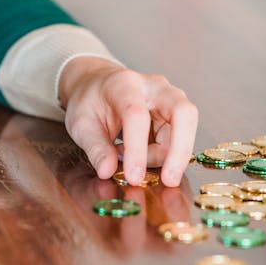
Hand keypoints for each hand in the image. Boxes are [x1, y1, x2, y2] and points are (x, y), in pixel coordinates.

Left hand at [58, 57, 197, 186]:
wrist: (96, 86)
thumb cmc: (89, 103)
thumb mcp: (81, 125)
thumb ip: (95, 149)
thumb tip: (107, 171)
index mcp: (125, 85)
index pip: (137, 116)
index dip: (137, 149)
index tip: (133, 177)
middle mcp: (155, 86)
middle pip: (183, 113)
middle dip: (179, 150)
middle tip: (169, 180)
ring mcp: (170, 97)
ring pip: (184, 130)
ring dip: (163, 155)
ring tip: (132, 158)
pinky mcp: (176, 112)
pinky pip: (179, 138)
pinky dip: (164, 154)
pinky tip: (141, 153)